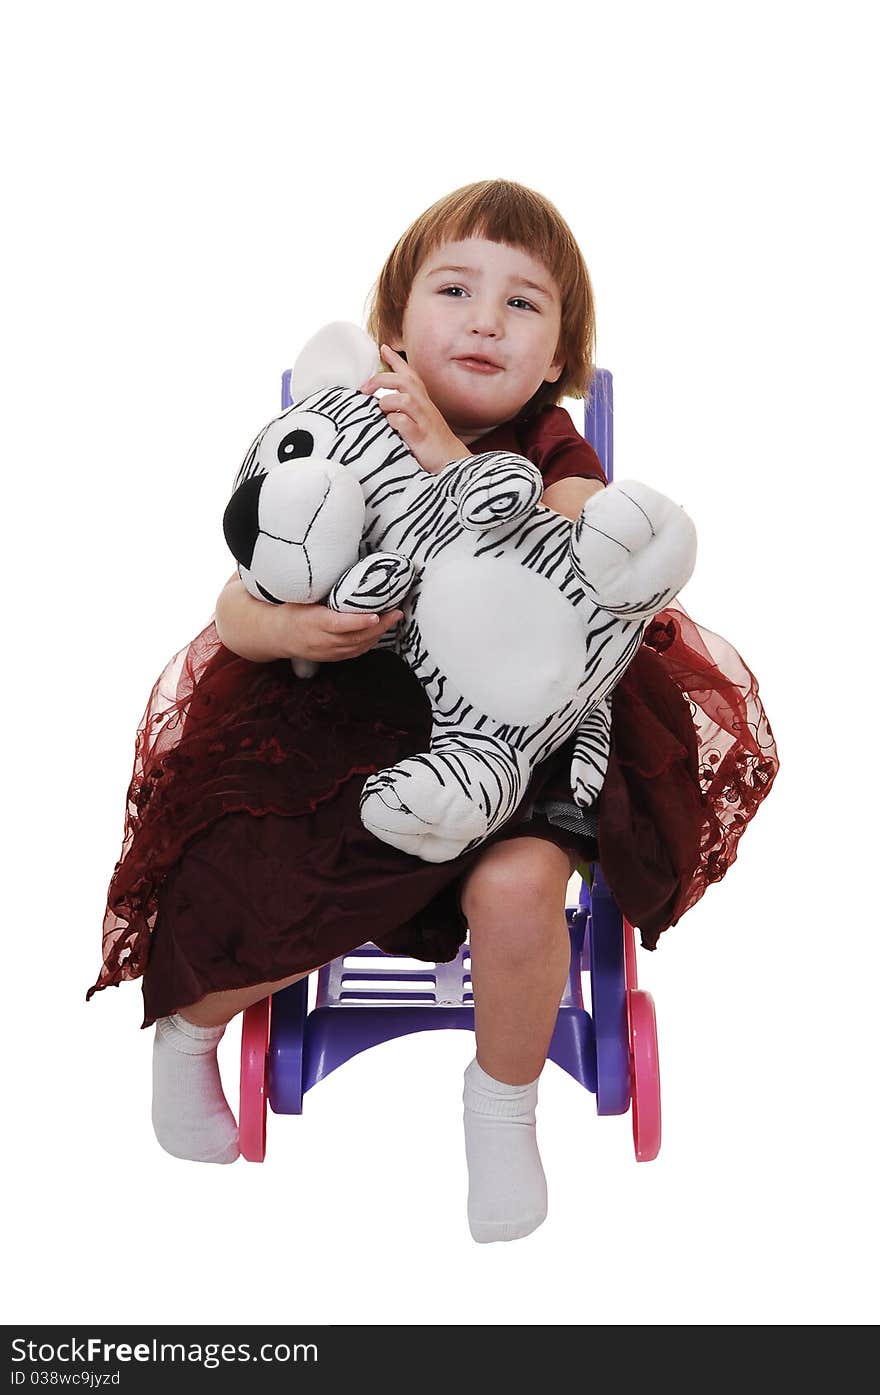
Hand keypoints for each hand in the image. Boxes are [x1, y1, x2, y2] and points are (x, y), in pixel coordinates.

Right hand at [282, 602, 404, 662]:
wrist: (277, 635)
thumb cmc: (291, 610)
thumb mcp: (302, 597)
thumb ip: (323, 591)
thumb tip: (347, 574)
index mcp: (313, 622)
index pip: (339, 624)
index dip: (359, 621)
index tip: (376, 615)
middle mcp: (321, 640)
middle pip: (355, 637)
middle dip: (379, 626)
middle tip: (396, 613)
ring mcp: (327, 652)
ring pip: (358, 646)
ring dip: (378, 634)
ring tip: (393, 619)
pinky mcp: (332, 658)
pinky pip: (355, 652)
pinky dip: (369, 642)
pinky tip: (380, 632)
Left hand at [360, 344, 469, 473]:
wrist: (452, 462)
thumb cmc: (431, 441)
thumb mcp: (419, 419)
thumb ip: (403, 408)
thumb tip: (379, 401)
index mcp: (422, 401)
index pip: (409, 374)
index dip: (396, 360)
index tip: (383, 348)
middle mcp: (424, 407)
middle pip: (404, 381)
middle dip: (381, 379)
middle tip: (364, 389)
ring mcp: (423, 421)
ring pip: (405, 399)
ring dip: (387, 401)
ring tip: (380, 411)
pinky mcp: (421, 437)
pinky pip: (404, 423)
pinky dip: (394, 422)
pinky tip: (390, 427)